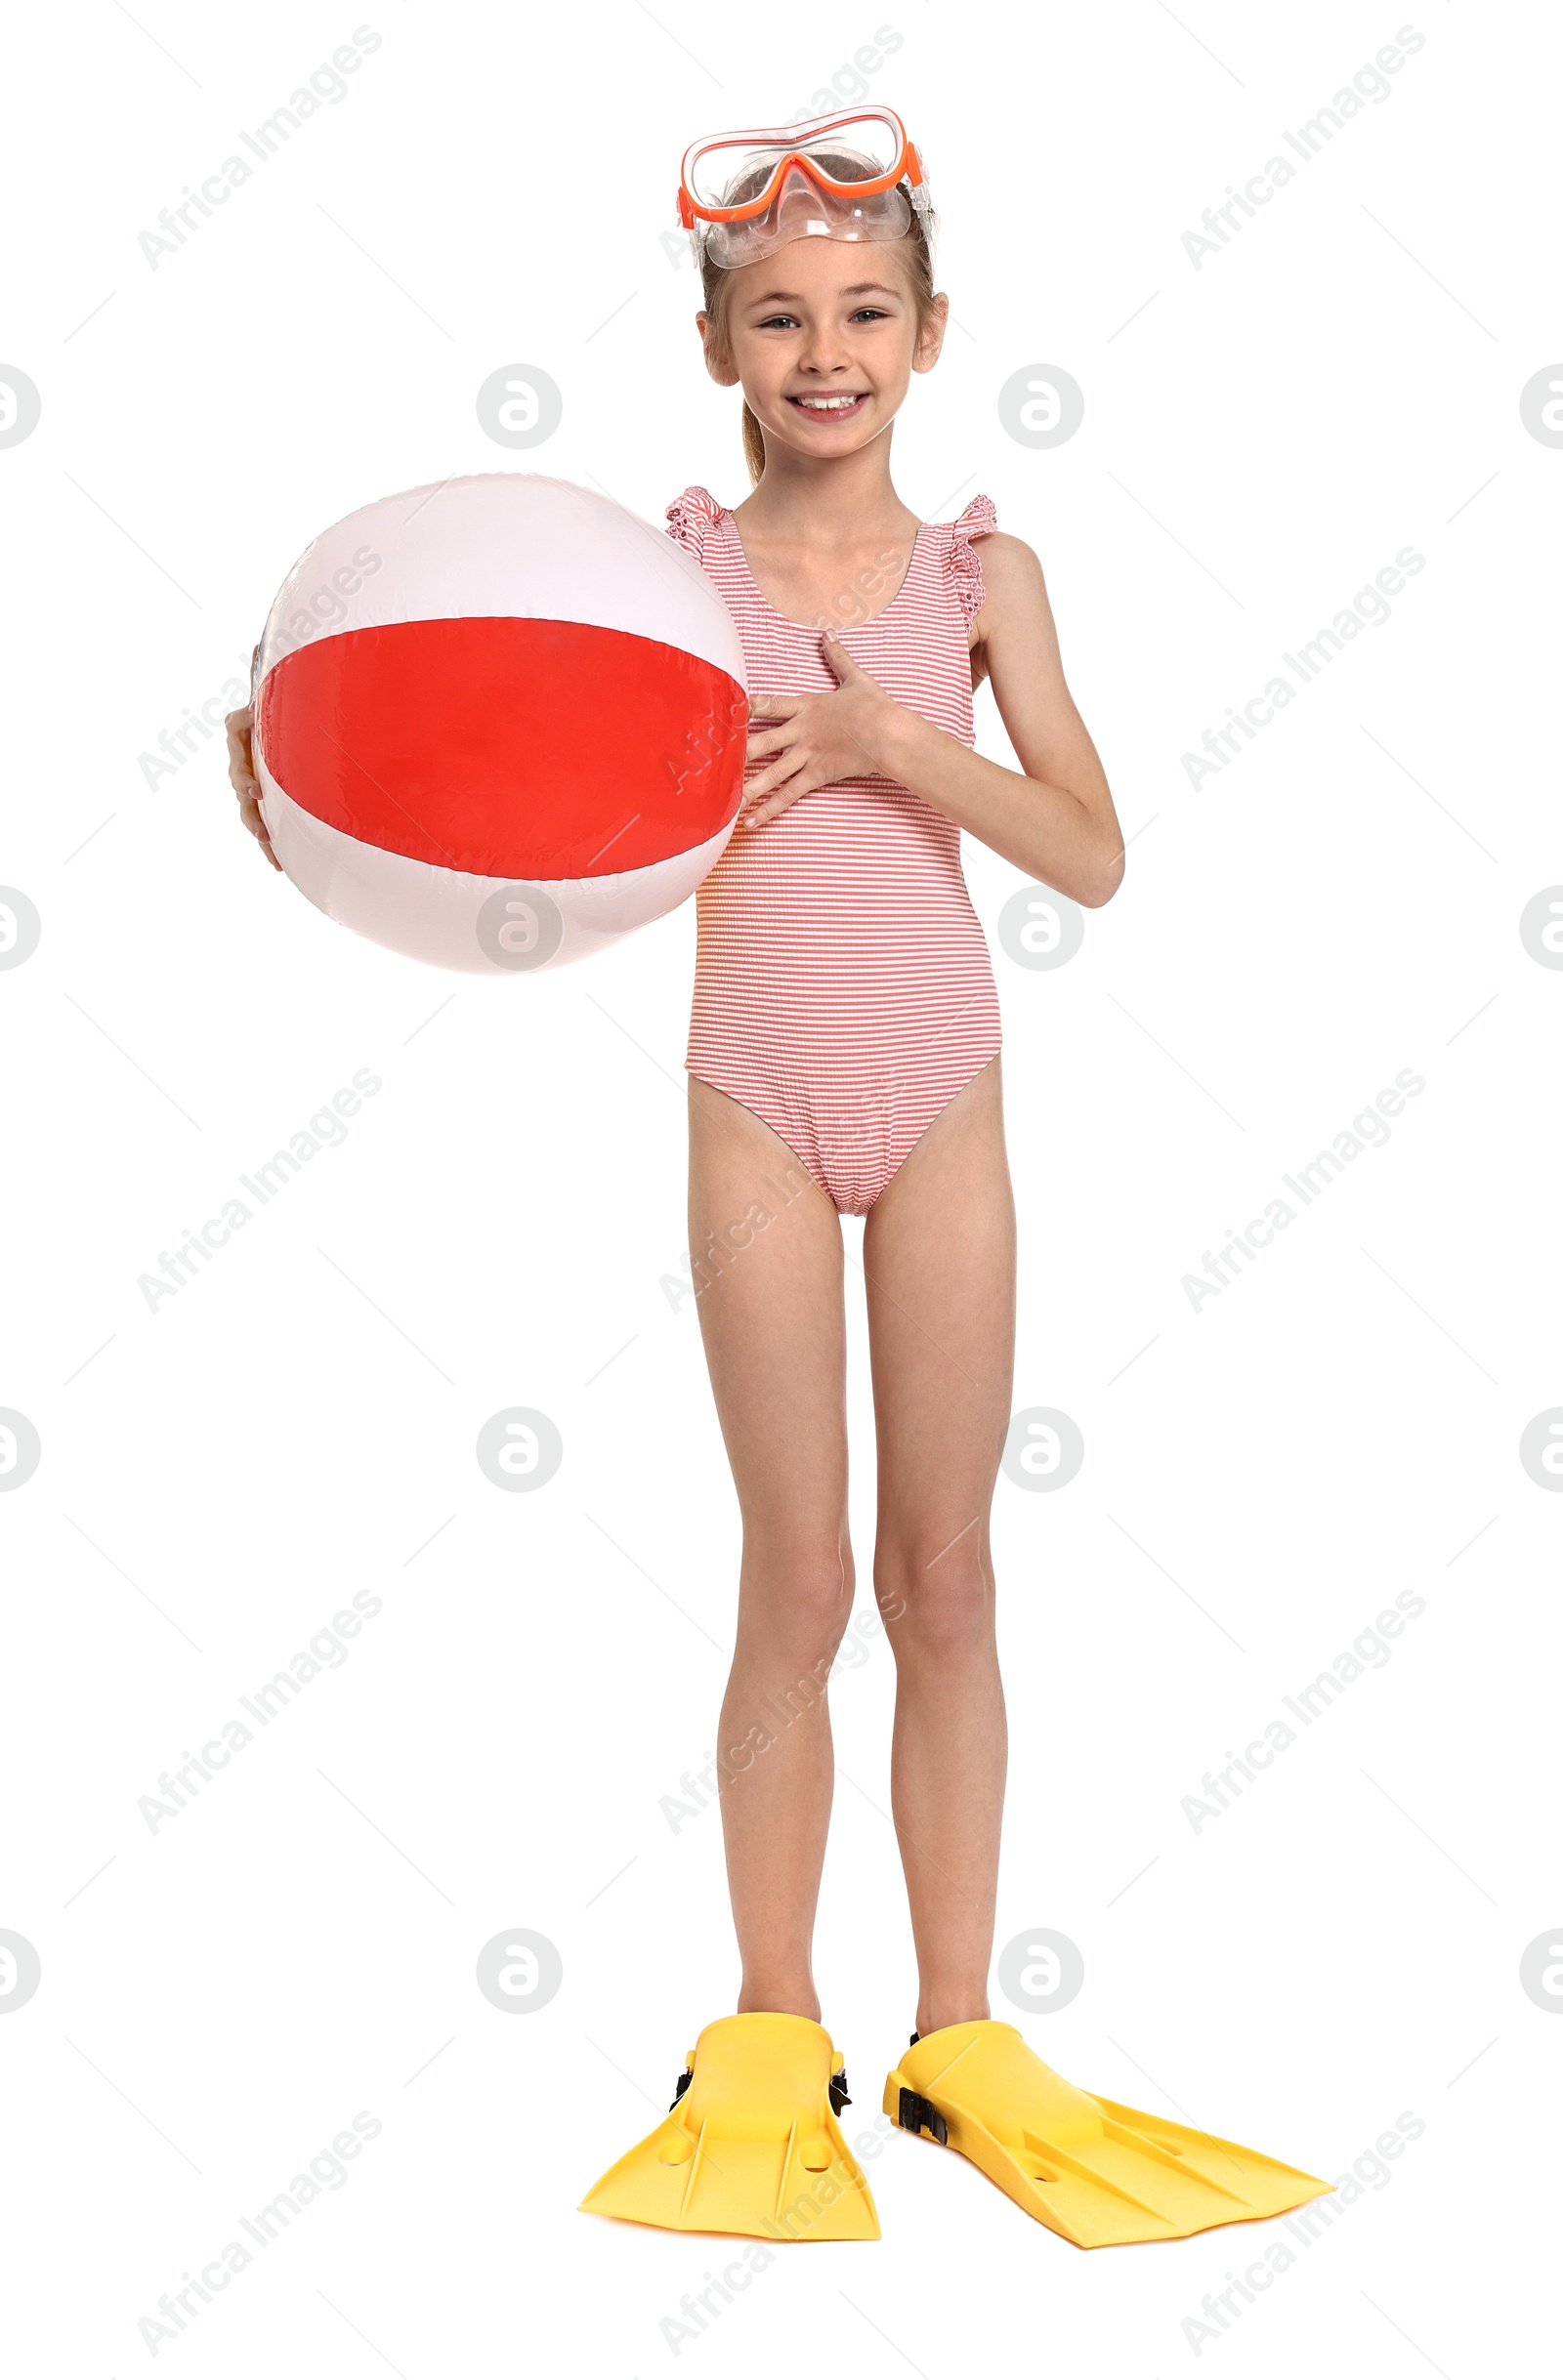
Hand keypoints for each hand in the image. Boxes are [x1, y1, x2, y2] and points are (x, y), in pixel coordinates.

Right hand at [225, 698, 280, 870]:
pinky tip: (279, 863)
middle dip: (253, 820)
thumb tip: (255, 706)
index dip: (244, 781)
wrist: (264, 717)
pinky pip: (263, 822)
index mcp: (237, 751)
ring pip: (251, 816)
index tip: (255, 790)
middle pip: (242, 801)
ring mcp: (250, 788)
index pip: (237, 769)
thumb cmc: (260, 710)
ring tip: (273, 856)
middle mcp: (241, 773)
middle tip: (263, 835)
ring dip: (260, 835)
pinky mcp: (261, 799)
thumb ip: (249, 712)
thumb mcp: (251, 708)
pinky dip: (270, 845)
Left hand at [740, 635, 901, 826]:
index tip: (724, 709)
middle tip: (712, 758)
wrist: (891, 734)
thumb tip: (829, 634)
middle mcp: (802, 731)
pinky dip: (769, 809)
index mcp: (807, 706)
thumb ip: (838, 657)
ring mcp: (808, 755)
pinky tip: (750, 821)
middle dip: (737, 750)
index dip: (746, 706)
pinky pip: (788, 794)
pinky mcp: (817, 775)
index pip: (769, 704)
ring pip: (771, 772)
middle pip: (762, 740)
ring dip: (747, 786)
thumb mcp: (855, 678)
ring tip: (724, 798)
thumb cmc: (875, 706)